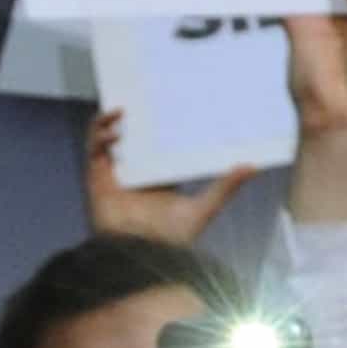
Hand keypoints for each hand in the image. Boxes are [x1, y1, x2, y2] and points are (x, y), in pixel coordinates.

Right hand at [81, 104, 255, 244]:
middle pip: (131, 135)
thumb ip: (226, 187)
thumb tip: (252, 167)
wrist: (142, 255)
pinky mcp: (97, 177)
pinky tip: (114, 128)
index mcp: (159, 175)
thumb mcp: (204, 207)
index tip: (171, 100)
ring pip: (108, 137)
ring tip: (122, 109)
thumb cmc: (172, 239)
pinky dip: (99, 134)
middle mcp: (136, 172)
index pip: (157, 142)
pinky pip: (94, 148)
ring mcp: (115, 173)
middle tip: (142, 91)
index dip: (160, 122)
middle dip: (133, 113)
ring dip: (110, 120)